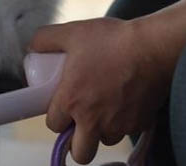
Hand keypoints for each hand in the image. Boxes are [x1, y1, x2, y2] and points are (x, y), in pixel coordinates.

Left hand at [30, 17, 169, 163]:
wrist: (153, 46)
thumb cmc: (112, 40)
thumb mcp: (71, 33)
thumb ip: (45, 39)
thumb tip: (32, 47)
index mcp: (71, 101)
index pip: (53, 125)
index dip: (56, 116)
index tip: (61, 105)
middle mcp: (93, 120)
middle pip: (79, 152)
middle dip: (76, 141)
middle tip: (79, 121)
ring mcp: (118, 125)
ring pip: (104, 142)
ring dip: (101, 131)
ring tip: (103, 108)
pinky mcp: (140, 123)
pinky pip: (127, 132)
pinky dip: (123, 123)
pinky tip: (124, 102)